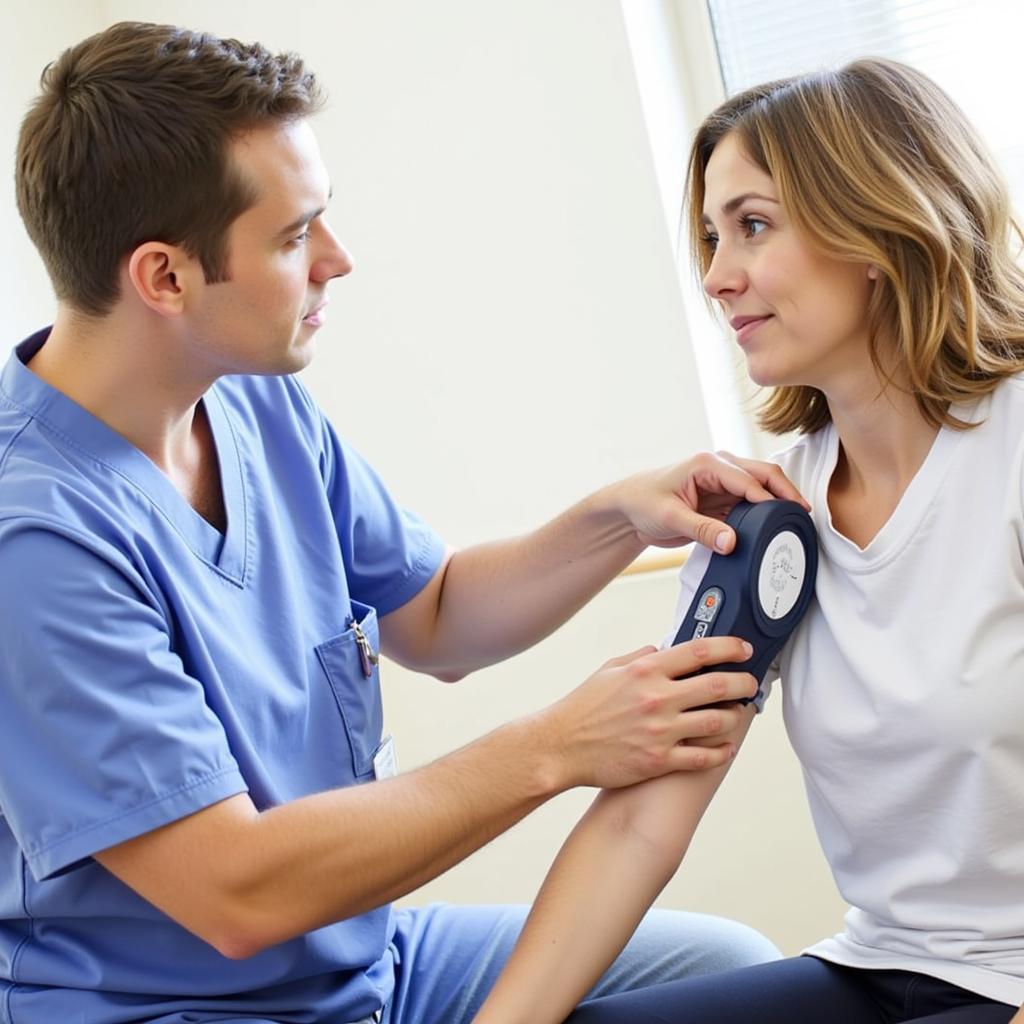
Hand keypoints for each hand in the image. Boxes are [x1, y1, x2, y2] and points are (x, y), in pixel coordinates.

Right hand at [539, 636, 757, 790]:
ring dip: (735, 716)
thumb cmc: (583, 707)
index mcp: (645, 671)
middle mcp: (657, 698)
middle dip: (744, 682)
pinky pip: (704, 757)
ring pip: (718, 721)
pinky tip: (726, 747)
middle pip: (718, 685)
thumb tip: (662, 648)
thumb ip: (640, 657)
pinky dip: (722, 752)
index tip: (743, 649)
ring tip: (738, 713)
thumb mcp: (609, 670)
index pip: (699, 651)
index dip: (729, 647)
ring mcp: (660, 731)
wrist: (562, 746)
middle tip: (750, 683)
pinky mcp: (659, 760)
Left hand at [607, 451, 808, 554]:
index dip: (768, 499)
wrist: (630, 509)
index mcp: (707, 464)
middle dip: (785, 491)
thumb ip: (703, 530)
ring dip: (778, 501)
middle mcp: (719, 467)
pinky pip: (751, 503)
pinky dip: (764, 513)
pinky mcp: (723, 498)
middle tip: (804, 512)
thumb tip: (732, 543)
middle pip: (763, 474)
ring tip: (796, 520)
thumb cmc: (644, 503)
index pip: (747, 479)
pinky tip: (775, 526)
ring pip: (761, 487)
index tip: (782, 517)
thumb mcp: (670, 518)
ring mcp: (723, 482)